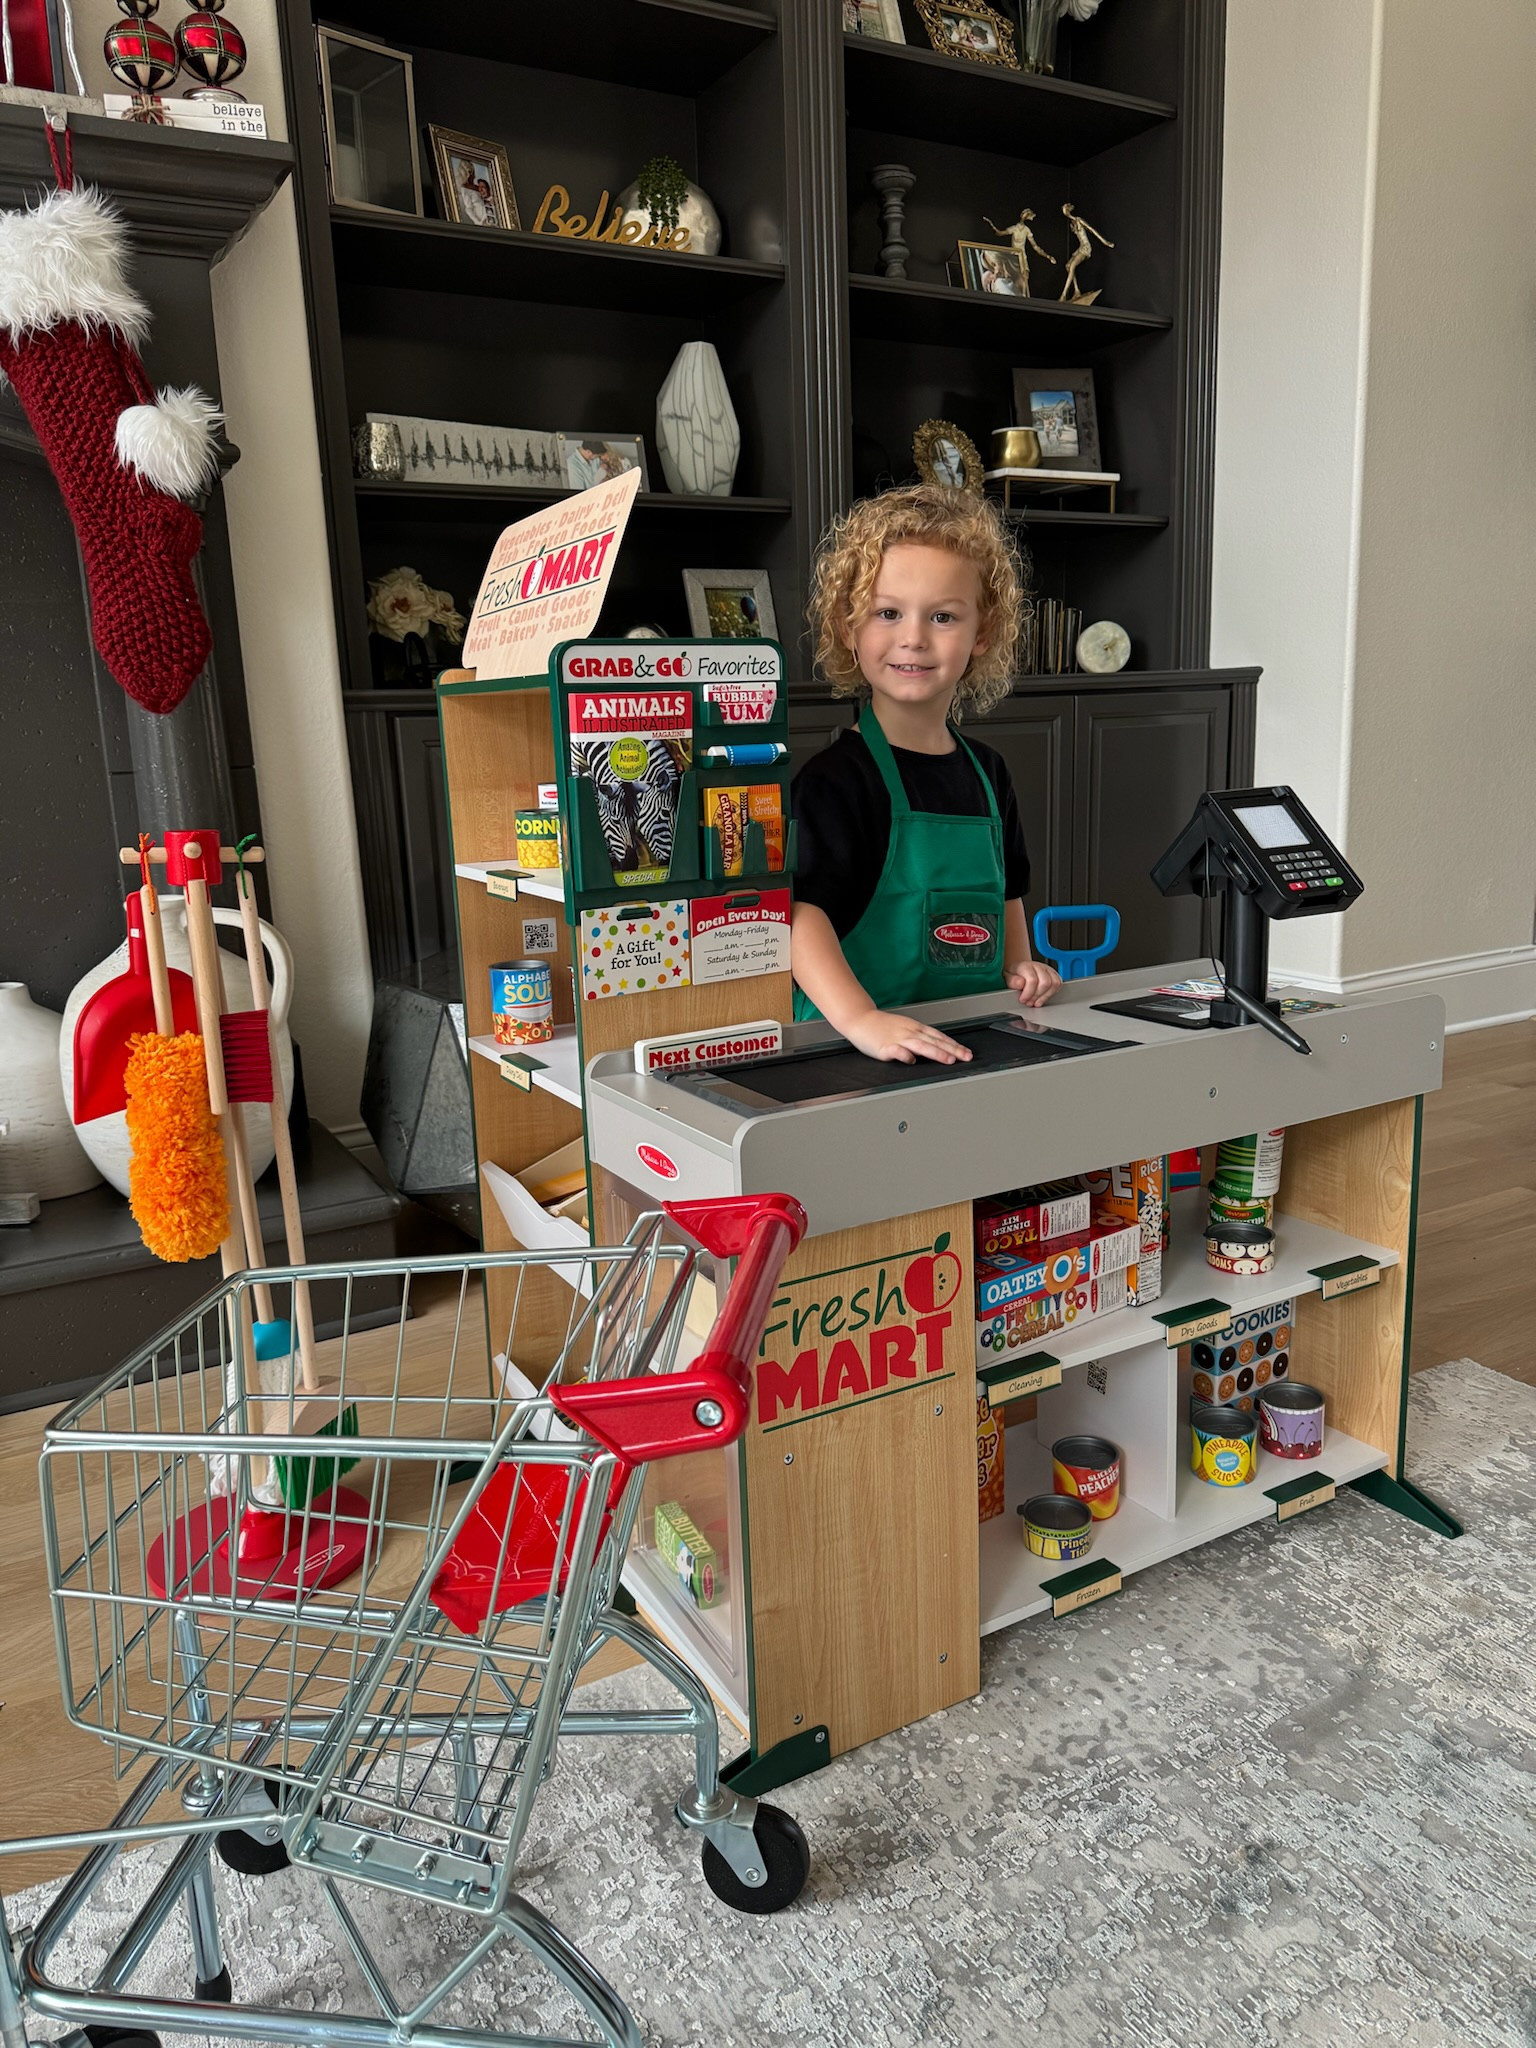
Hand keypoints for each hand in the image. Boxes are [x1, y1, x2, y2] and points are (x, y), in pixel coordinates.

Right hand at [843, 1008, 973, 1064]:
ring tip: (948, 1060)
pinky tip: (911, 1060)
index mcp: (916, 1028)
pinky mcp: (884, 1046)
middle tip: (966, 1057)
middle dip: (952, 1050)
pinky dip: (905, 1055)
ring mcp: (898, 1039)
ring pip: (920, 1045)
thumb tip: (936, 1048)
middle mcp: (910, 1032)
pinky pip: (896, 1051)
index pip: (939, 1037)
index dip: (954, 1045)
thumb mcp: (905, 1028)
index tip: (966, 1052)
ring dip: (936, 1052)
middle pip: (934, 1041)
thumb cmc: (882, 1026)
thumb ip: (920, 1038)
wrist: (861, 1019)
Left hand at [1006, 958, 1061, 1007]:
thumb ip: (1012, 981)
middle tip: (1029, 1002)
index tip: (1023, 1000)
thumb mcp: (1007, 977)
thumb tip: (1020, 983)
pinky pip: (1058, 984)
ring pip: (1054, 983)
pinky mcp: (1054, 974)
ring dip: (1045, 996)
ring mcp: (1048, 970)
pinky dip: (1052, 993)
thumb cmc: (1013, 974)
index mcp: (1026, 966)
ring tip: (1036, 1002)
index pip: (1032, 980)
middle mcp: (1039, 966)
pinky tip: (1042, 997)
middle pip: (1045, 983)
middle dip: (1037, 996)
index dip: (1028, 993)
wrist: (1019, 969)